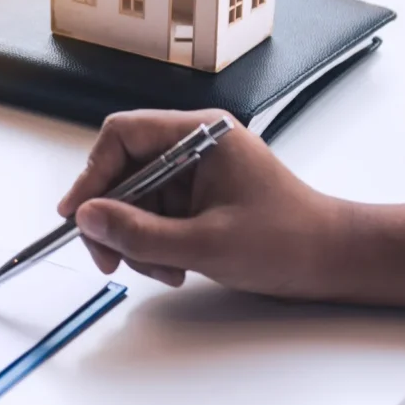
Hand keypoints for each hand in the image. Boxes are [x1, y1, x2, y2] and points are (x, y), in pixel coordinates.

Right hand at [57, 109, 346, 301]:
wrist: (328, 260)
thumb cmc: (285, 241)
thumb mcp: (205, 244)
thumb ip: (140, 232)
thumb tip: (86, 218)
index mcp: (200, 134)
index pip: (123, 135)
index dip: (92, 173)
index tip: (76, 214)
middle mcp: (191, 146)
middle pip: (122, 171)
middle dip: (113, 218)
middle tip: (110, 258)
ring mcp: (190, 172)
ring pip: (132, 199)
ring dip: (136, 240)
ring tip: (164, 269)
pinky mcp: (191, 197)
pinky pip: (150, 216)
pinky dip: (151, 245)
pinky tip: (174, 267)